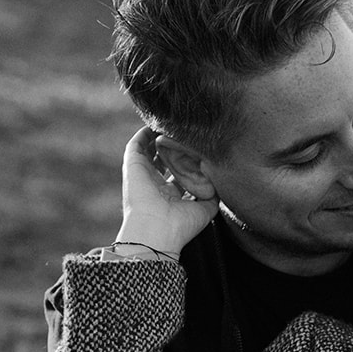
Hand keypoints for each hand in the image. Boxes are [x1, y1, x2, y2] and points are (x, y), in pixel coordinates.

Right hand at [116, 127, 216, 254]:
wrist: (157, 230)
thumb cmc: (181, 225)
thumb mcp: (204, 210)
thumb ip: (213, 197)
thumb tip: (220, 184)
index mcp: (171, 196)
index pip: (179, 173)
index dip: (188, 161)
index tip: (200, 150)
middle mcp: (156, 184)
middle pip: (165, 159)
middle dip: (175, 146)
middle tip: (186, 133)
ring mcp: (143, 174)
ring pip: (150, 149)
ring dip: (160, 136)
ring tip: (172, 123)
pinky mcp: (132, 165)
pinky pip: (137, 143)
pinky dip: (146, 132)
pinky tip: (158, 122)